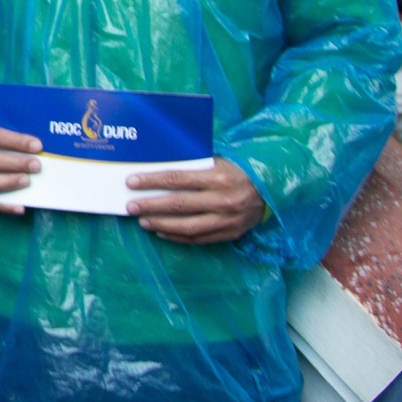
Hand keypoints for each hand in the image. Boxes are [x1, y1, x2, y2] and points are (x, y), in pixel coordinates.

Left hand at [128, 157, 266, 243]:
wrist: (270, 191)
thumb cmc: (236, 172)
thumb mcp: (217, 162)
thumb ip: (192, 167)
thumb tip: (156, 170)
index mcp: (218, 177)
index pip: (177, 179)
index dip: (152, 181)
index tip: (131, 182)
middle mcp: (223, 200)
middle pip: (179, 204)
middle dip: (151, 206)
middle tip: (131, 207)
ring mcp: (228, 220)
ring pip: (188, 226)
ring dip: (162, 224)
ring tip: (143, 222)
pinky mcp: (231, 233)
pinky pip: (200, 239)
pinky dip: (178, 237)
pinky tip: (162, 232)